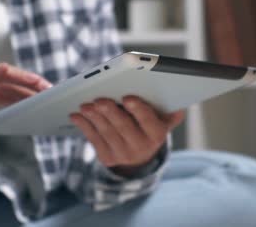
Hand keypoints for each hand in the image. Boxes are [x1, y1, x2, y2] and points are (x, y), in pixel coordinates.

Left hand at [0, 63, 51, 136]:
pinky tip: (29, 105)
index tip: (41, 83)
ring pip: (13, 89)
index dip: (27, 78)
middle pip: (15, 80)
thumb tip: (4, 66)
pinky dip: (19, 101)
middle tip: (50, 91)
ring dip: (28, 94)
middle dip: (33, 85)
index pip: (10, 73)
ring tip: (44, 99)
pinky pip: (6, 98)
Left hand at [70, 96, 184, 176]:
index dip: (138, 110)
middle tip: (100, 99)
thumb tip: (178, 105)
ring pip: (106, 133)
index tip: (128, 98)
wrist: (140, 154)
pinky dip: (84, 126)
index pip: (149, 122)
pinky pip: (94, 139)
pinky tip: (77, 115)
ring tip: (85, 105)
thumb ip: (170, 112)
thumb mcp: (163, 120)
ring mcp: (122, 155)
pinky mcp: (107, 157)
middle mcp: (141, 148)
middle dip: (111, 112)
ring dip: (94, 118)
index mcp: (157, 135)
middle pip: (124, 127)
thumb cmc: (150, 126)